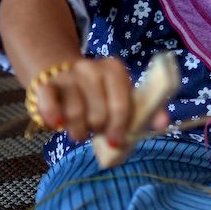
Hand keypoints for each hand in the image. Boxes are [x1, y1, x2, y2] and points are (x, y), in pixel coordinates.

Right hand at [32, 57, 167, 146]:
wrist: (64, 78)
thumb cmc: (100, 95)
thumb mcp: (123, 98)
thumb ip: (146, 111)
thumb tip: (164, 124)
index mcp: (114, 69)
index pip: (121, 104)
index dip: (120, 127)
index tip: (117, 141)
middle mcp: (90, 68)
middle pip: (97, 114)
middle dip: (98, 129)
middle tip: (97, 130)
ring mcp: (66, 75)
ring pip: (74, 115)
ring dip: (78, 132)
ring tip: (81, 130)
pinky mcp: (45, 85)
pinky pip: (48, 105)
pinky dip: (52, 117)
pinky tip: (57, 125)